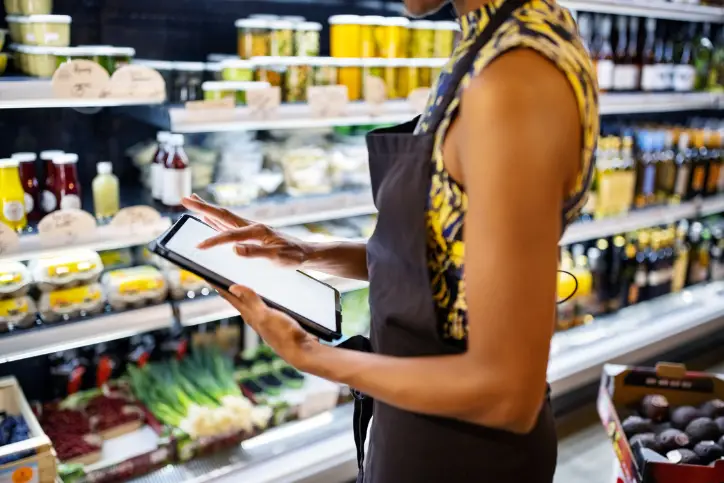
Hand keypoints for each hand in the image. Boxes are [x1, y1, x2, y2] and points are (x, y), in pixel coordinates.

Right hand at [181, 194, 310, 267]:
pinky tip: (209, 219)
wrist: (305, 253)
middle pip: (223, 214)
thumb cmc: (292, 257)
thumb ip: (255, 253)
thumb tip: (234, 249)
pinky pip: (229, 223)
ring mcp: (251, 228)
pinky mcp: (251, 232)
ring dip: (207, 210)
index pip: (229, 236)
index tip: (198, 247)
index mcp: (257, 231)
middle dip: (203, 207)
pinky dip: (216, 220)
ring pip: (224, 216)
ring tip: (192, 201)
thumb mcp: (276, 258)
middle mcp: (252, 226)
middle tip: (184, 198)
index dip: (213, 241)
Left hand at [217, 284, 317, 368]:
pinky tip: (266, 301)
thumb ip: (251, 301)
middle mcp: (256, 320)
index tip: (208, 278)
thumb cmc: (284, 334)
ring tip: (239, 289)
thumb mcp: (265, 315)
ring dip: (245, 297)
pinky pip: (266, 309)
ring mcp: (268, 322)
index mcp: (251, 316)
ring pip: (252, 306)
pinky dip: (261, 302)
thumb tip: (233, 287)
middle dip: (230, 293)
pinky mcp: (280, 323)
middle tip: (220, 283)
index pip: (232, 299)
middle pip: (239, 303)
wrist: (302, 352)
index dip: (221, 288)